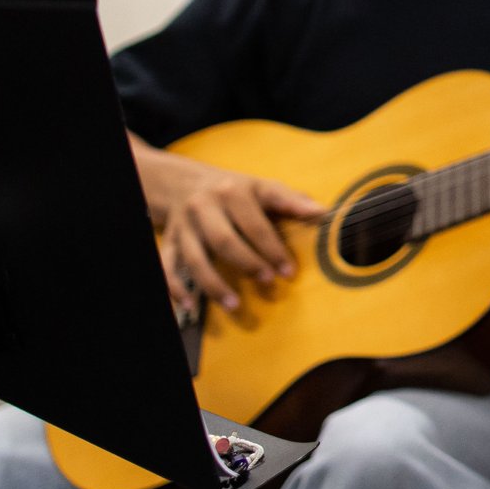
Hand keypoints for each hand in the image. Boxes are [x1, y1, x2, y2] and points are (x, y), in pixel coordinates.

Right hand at [151, 154, 321, 318]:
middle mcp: (205, 206)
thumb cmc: (235, 191)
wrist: (185, 182)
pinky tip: (189, 306)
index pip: (255, 223)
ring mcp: (184, 225)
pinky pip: (166, 267)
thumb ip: (293, 201)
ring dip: (214, 284)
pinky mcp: (168, 241)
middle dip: (248, 264)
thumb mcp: (264, 188)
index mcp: (234, 191)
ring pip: (195, 257)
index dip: (273, 248)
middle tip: (267, 281)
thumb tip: (323, 214)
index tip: (289, 271)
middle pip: (224, 240)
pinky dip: (175, 288)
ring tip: (234, 304)